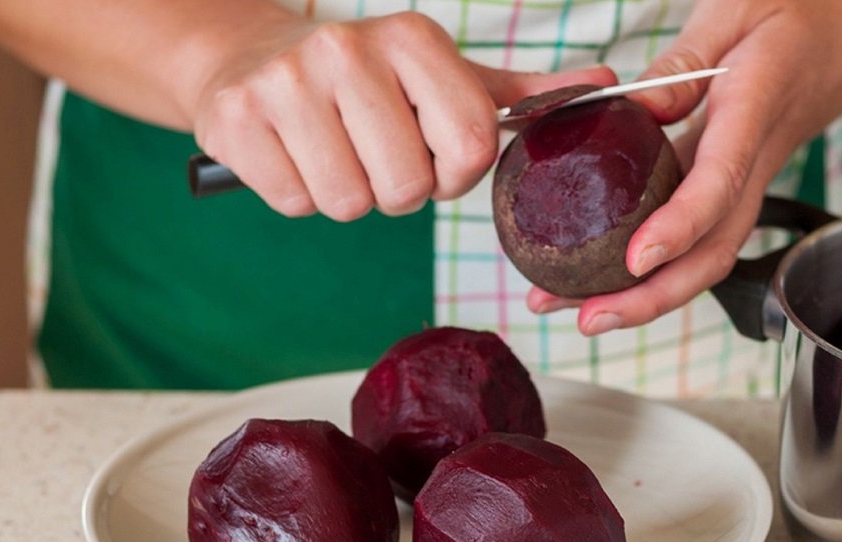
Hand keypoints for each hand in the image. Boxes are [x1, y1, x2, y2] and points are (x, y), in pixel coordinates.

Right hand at [191, 11, 615, 220]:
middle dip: (399, 189)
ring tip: (335, 150)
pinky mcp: (235, 120)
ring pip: (351, 202)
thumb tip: (606, 86)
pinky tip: (295, 153)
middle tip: (376, 154)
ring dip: (350, 194)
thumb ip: (523, 94)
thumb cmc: (371, 83)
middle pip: (408, 186)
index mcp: (412, 38)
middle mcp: (348, 49)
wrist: (254, 59)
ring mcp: (285, 83)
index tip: (433, 155)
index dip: (455, 173)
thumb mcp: (447, 79)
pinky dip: (300, 194)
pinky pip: (297, 203)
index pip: (469, 145)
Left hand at [526, 0, 841, 333]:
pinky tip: (602, 282)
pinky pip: (697, 241)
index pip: (719, 181)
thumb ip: (684, 58)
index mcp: (754, 109)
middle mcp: (754, 162)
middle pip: (713, 250)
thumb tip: (638, 107)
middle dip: (654, 296)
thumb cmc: (796, 14)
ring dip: (646, 299)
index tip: (637, 260)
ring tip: (578, 314)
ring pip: (705, 258)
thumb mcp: (737, 8)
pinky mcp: (731, 190)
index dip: (680, 226)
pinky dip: (653, 272)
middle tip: (589, 318)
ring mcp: (746, 183)